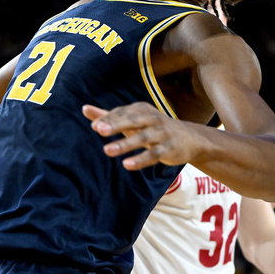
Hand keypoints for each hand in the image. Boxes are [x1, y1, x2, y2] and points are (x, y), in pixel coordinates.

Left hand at [83, 103, 202, 169]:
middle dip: (116, 124)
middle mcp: (152, 118)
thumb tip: (84, 109)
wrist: (190, 138)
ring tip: (107, 151)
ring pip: (142, 138)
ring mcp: (161, 133)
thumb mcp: (133, 120)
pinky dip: (140, 159)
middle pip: (132, 120)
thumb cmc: (154, 128)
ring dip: (124, 144)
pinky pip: (153, 154)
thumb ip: (108, 116)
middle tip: (99, 130)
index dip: (110, 118)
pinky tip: (127, 165)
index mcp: (142, 109)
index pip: (123, 112)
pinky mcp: (168, 149)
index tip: (95, 126)